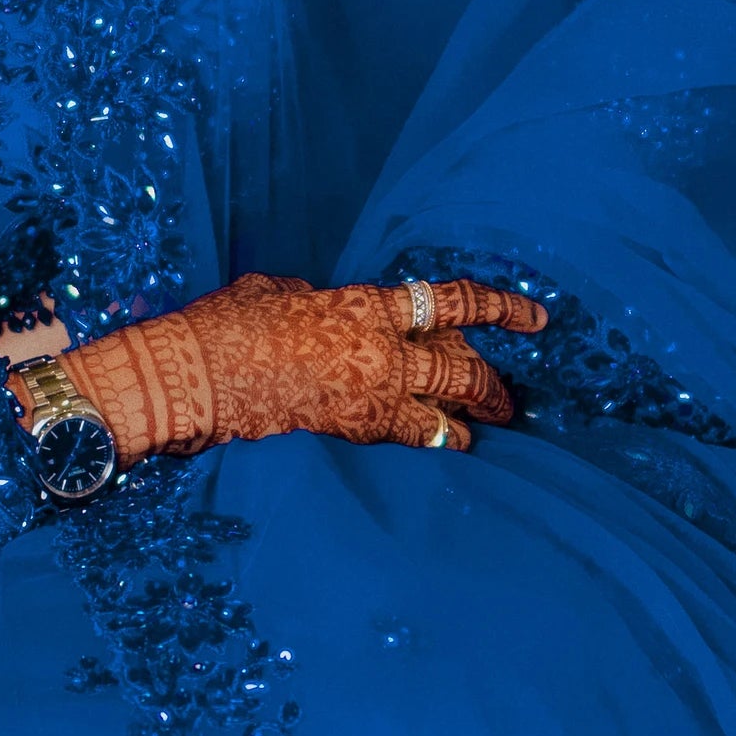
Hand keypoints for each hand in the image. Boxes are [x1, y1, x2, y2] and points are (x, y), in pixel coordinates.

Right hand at [55, 271, 545, 460]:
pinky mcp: (351, 429)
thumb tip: (327, 306)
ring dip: (473, 416)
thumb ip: (322, 300)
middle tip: (511, 396)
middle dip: (492, 381)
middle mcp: (381, 351)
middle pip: (460, 366)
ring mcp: (369, 395)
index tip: (536, 317)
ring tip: (492, 424)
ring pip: (445, 407)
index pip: (450, 304)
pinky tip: (453, 444)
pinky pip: (411, 436)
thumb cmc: (231, 322)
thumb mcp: (282, 291)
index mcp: (367, 305)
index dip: (500, 309)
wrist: (200, 375)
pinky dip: (437, 439)